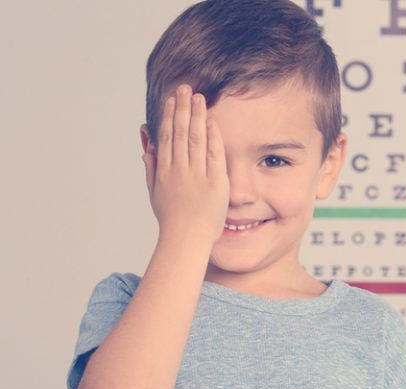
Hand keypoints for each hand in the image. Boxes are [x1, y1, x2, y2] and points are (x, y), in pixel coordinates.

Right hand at [142, 84, 228, 247]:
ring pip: (195, 139)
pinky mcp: (215, 183)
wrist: (186, 239)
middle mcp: (179, 170)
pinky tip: (211, 121)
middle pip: (180, 133)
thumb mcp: (154, 191)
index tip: (171, 99)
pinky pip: (214, 155)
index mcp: (164, 171)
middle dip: (182, 108)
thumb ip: (150, 166)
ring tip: (198, 97)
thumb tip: (146, 145)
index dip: (169, 116)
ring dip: (196, 116)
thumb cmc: (171, 218)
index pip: (166, 137)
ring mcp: (197, 176)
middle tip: (185, 88)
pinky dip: (212, 137)